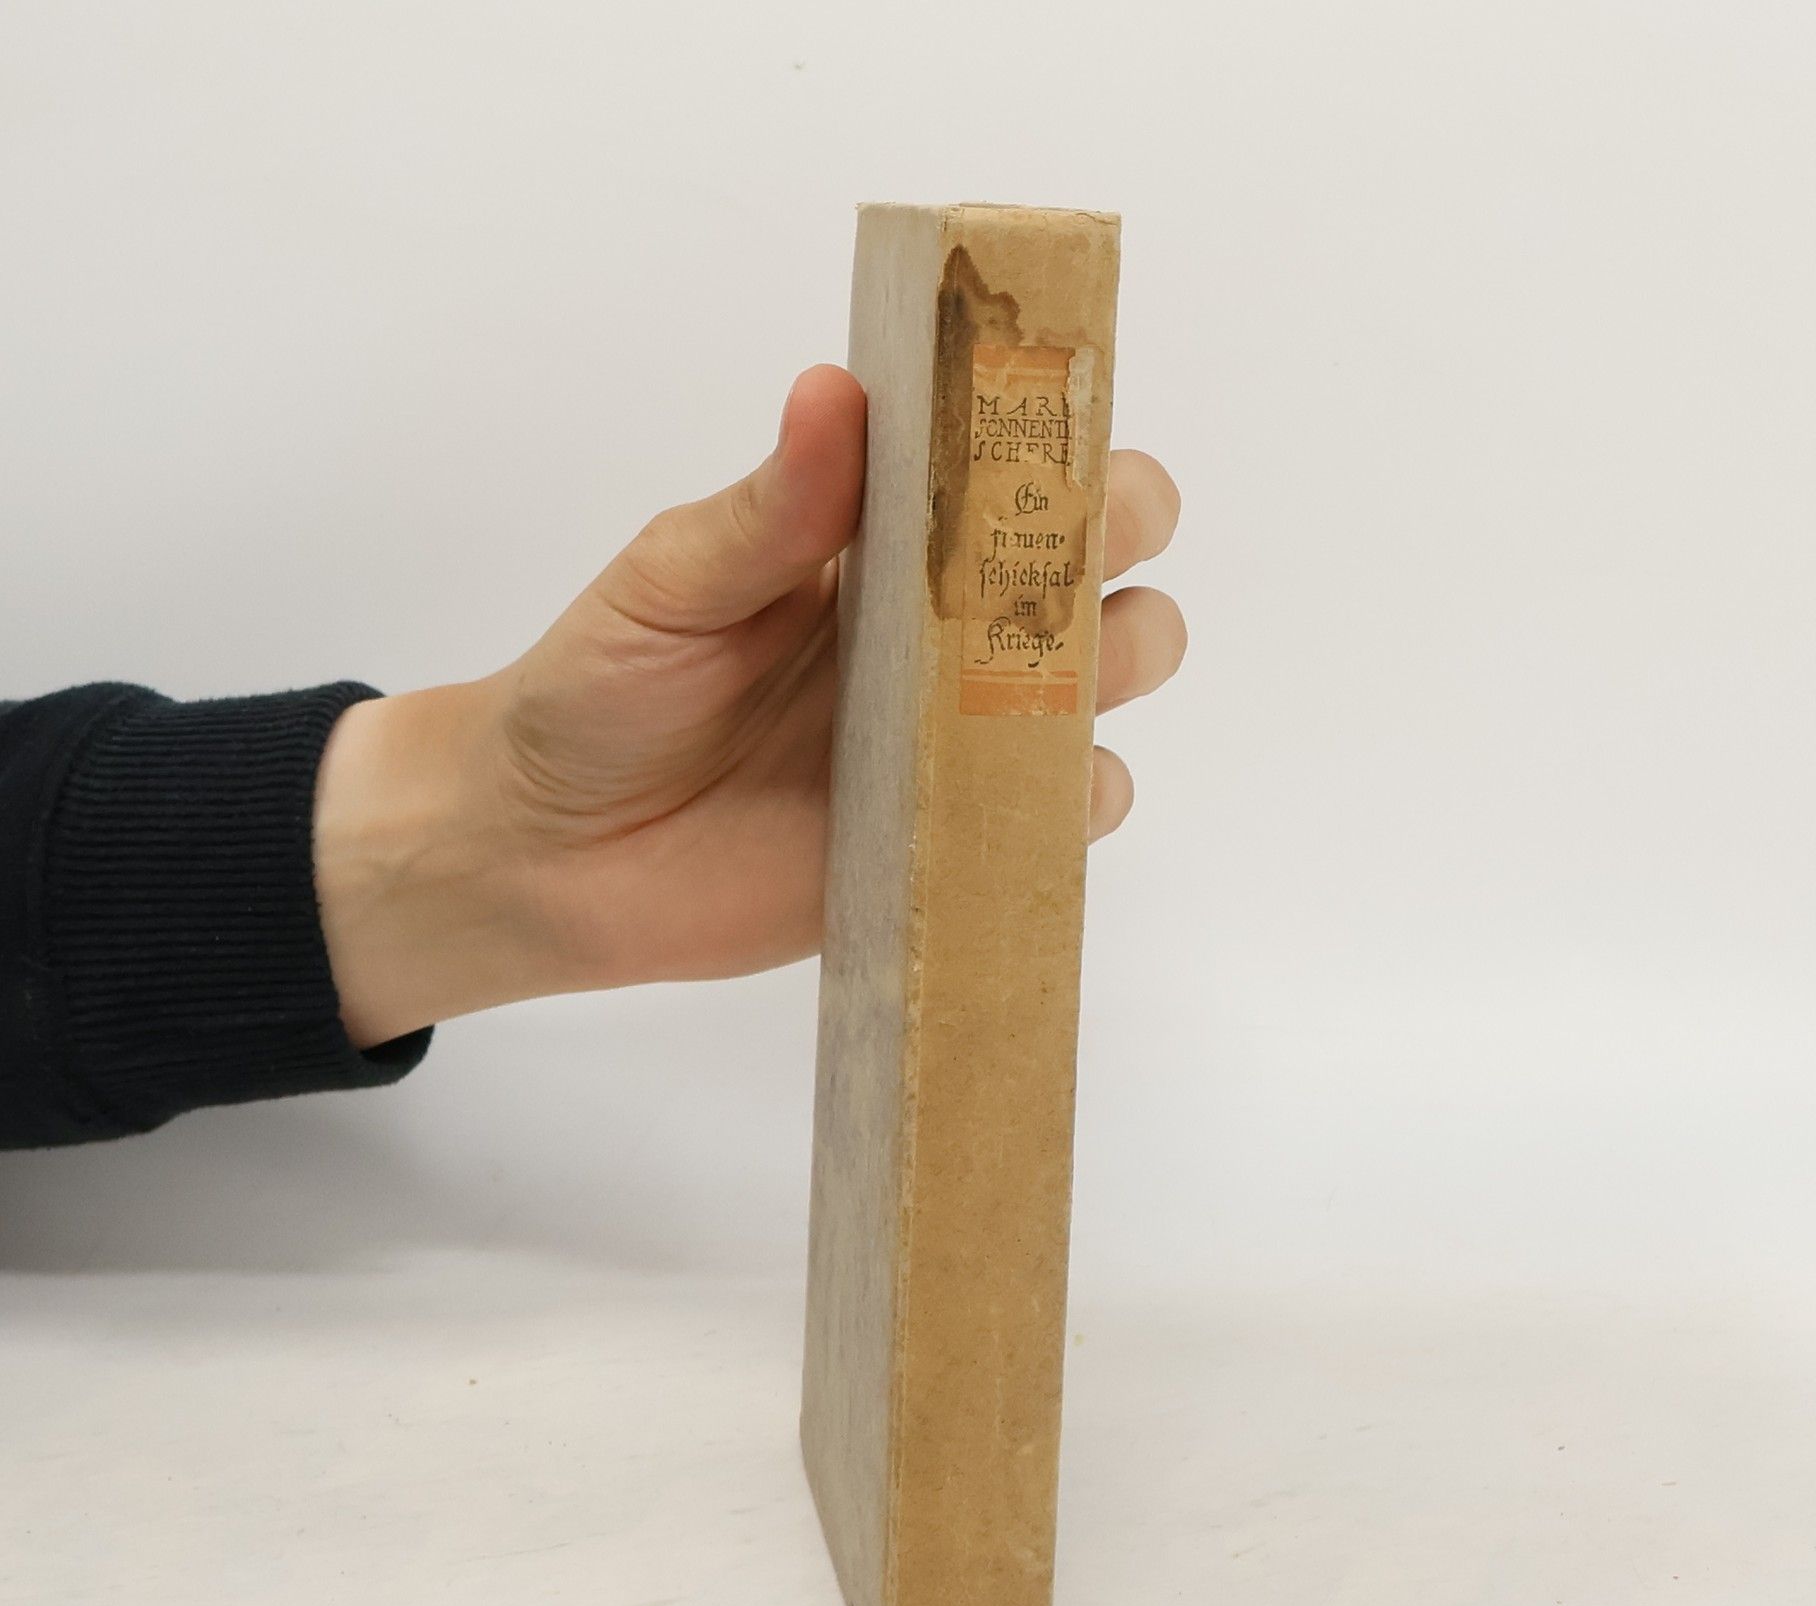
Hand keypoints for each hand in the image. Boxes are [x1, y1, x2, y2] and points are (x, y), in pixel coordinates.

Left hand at [313, 364, 1185, 1048]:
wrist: (552, 855)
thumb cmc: (600, 693)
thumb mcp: (668, 585)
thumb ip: (765, 511)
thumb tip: (838, 391)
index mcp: (888, 541)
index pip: (1023, 462)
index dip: (1065, 439)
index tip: (1055, 438)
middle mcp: (949, 632)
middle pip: (1104, 565)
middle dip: (1115, 546)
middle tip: (1048, 570)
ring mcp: (961, 740)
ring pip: (1113, 683)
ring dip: (1110, 671)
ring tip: (1025, 688)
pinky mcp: (954, 843)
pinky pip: (1064, 819)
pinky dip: (1070, 807)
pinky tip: (1007, 800)